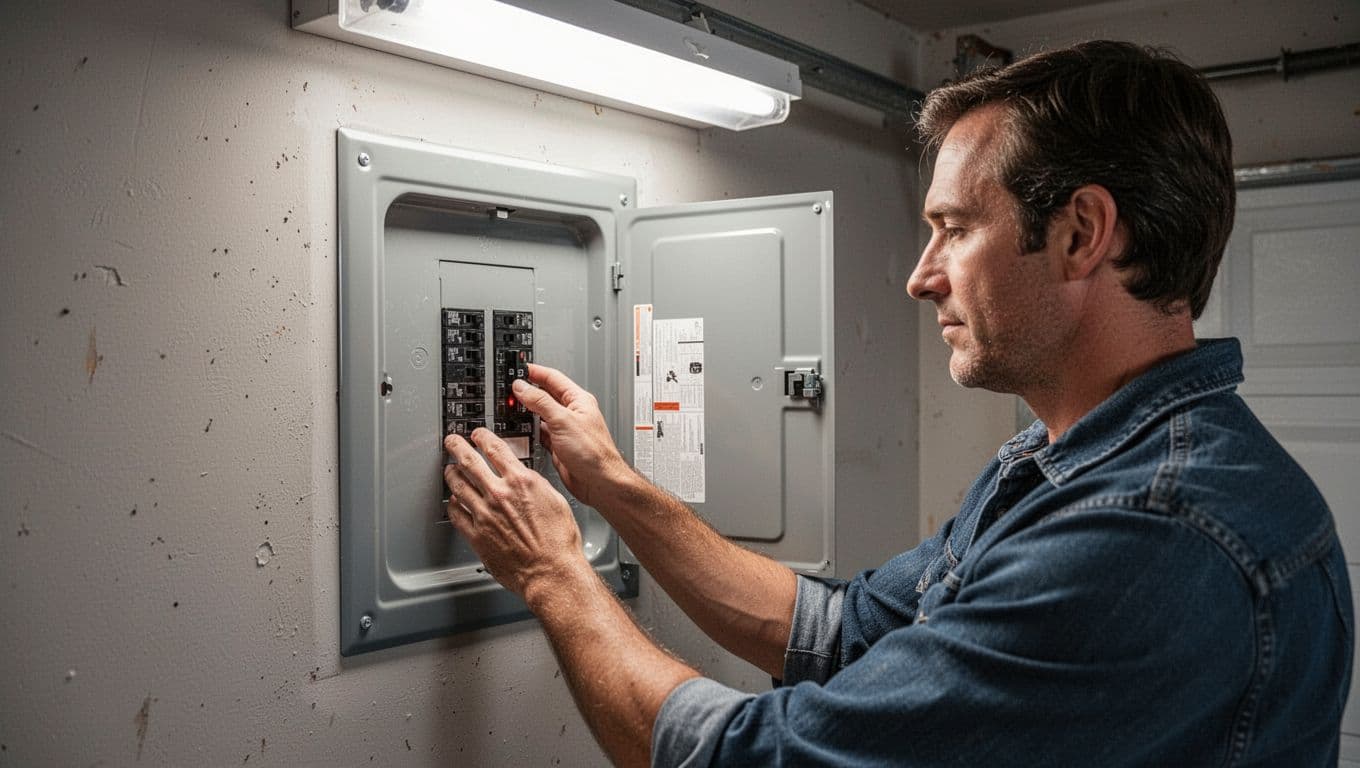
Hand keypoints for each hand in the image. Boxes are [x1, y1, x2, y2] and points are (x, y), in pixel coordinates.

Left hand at [443, 430, 586, 599]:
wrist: (551, 571)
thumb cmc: (559, 542)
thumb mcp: (555, 500)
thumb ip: (536, 485)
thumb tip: (526, 479)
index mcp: (521, 482)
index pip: (495, 449)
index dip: (483, 438)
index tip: (477, 435)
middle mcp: (500, 495)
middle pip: (470, 462)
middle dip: (457, 447)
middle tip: (452, 442)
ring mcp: (485, 515)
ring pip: (459, 486)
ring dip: (452, 474)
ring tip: (449, 470)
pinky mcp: (477, 536)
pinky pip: (457, 515)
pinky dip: (453, 504)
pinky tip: (454, 502)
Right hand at [513, 363, 631, 508]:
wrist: (599, 482)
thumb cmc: (594, 452)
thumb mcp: (563, 420)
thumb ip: (541, 401)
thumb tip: (522, 387)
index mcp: (578, 400)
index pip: (552, 378)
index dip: (534, 371)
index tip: (517, 368)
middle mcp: (572, 413)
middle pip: (545, 395)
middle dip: (527, 391)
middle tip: (509, 388)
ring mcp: (564, 430)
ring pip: (540, 414)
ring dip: (526, 411)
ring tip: (510, 407)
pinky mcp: (558, 446)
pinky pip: (539, 433)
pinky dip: (528, 431)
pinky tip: (520, 429)